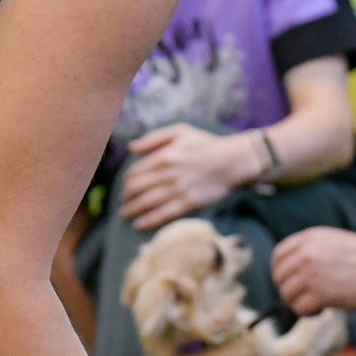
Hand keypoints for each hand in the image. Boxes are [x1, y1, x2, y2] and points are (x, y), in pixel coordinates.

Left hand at [117, 123, 257, 228]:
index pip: (135, 172)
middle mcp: (167, 174)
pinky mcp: (188, 203)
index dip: (126, 181)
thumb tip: (131, 147)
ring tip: (125, 214)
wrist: (232, 160)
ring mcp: (177, 190)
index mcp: (163, 156)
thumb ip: (154, 138)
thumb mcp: (179, 131)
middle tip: (123, 201)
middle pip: (136, 189)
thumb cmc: (206, 144)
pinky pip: (163, 214)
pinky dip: (148, 220)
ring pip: (146, 203)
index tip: (126, 186)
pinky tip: (139, 224)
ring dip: (132, 210)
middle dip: (126, 197)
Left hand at [272, 226, 355, 313]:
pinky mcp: (320, 293)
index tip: (289, 282)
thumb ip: (312, 251)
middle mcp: (306, 254)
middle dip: (289, 290)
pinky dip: (309, 312)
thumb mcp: (335, 242)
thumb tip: (294, 273)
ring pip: (287, 295)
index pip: (278, 255)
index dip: (280, 272)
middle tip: (306, 296)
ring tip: (317, 304)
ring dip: (299, 303)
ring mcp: (312, 273)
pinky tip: (323, 309)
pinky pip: (300, 308)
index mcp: (310, 237)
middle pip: (279, 277)